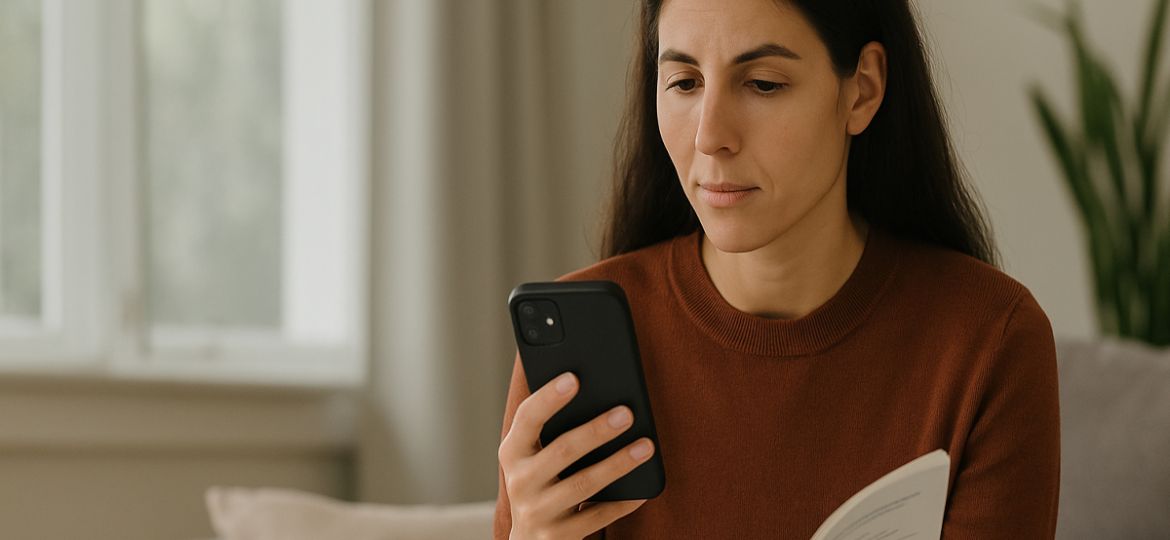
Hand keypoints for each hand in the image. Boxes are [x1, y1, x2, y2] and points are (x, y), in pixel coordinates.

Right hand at [499, 372, 654, 538]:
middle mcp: (520, 481)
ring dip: (618, 464)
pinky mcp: (558, 536)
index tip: (574, 378)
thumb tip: (599, 396)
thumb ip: (553, 431)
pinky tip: (641, 490)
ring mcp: (537, 511)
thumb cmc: (541, 483)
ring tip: (646, 446)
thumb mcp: (535, 458)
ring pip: (583, 484)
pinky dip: (622, 502)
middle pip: (562, 450)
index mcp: (512, 452)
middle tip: (627, 413)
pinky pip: (597, 516)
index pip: (527, 418)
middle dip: (596, 430)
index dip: (549, 397)